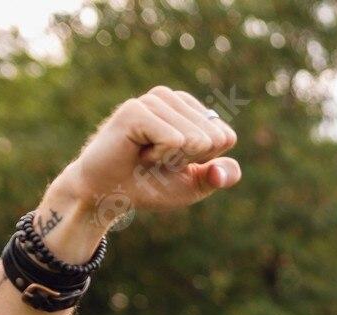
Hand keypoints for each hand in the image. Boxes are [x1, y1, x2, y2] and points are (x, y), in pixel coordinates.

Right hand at [38, 87, 239, 255]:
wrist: (111, 195)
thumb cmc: (150, 185)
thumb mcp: (195, 184)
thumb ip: (220, 176)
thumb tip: (225, 174)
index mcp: (190, 110)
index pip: (226, 137)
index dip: (205, 161)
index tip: (177, 162)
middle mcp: (172, 98)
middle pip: (213, 137)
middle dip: (190, 160)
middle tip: (159, 160)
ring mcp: (153, 100)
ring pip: (195, 138)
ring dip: (172, 159)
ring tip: (147, 156)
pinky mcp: (135, 110)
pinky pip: (175, 140)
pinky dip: (160, 157)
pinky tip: (139, 153)